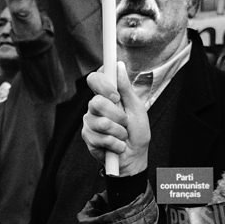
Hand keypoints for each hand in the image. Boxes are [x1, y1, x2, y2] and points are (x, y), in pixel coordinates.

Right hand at [81, 62, 149, 176]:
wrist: (134, 158)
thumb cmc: (137, 133)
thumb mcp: (137, 108)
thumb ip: (126, 88)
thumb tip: (119, 65)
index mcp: (107, 96)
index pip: (95, 79)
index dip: (103, 84)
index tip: (115, 95)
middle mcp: (95, 107)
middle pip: (96, 102)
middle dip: (116, 115)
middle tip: (125, 122)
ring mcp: (89, 122)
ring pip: (101, 122)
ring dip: (118, 132)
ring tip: (122, 136)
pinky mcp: (88, 137)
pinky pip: (101, 138)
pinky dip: (115, 144)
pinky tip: (117, 145)